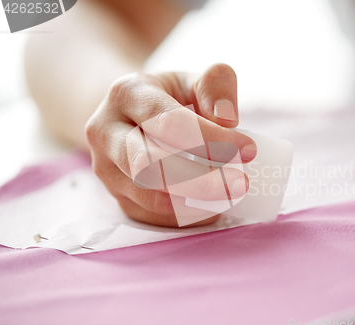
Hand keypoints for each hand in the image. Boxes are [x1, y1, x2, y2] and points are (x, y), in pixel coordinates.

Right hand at [85, 64, 256, 226]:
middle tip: (240, 184)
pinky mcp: (116, 197)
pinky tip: (212, 204)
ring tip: (230, 195)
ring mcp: (106, 169)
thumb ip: (216, 85)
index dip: (211, 139)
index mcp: (126, 93)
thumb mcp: (193, 79)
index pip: (169, 122)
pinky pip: (152, 215)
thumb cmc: (169, 97)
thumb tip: (227, 120)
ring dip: (195, 201)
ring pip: (148, 195)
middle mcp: (106, 132)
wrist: (130, 116)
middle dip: (201, 180)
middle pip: (150, 165)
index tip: (249, 150)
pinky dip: (187, 214)